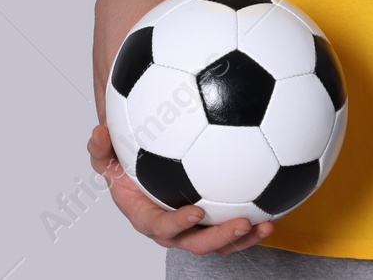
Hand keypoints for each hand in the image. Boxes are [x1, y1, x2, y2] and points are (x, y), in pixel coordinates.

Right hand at [86, 123, 272, 254]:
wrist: (138, 169)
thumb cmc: (123, 165)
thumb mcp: (105, 156)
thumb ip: (99, 147)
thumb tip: (99, 130)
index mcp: (145, 216)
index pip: (160, 227)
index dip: (178, 224)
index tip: (196, 210)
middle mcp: (171, 228)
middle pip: (196, 243)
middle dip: (220, 238)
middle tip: (242, 221)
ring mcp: (192, 228)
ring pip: (219, 243)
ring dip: (244, 238)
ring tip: (266, 224)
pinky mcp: (210, 221)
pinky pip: (229, 228)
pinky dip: (251, 225)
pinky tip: (272, 209)